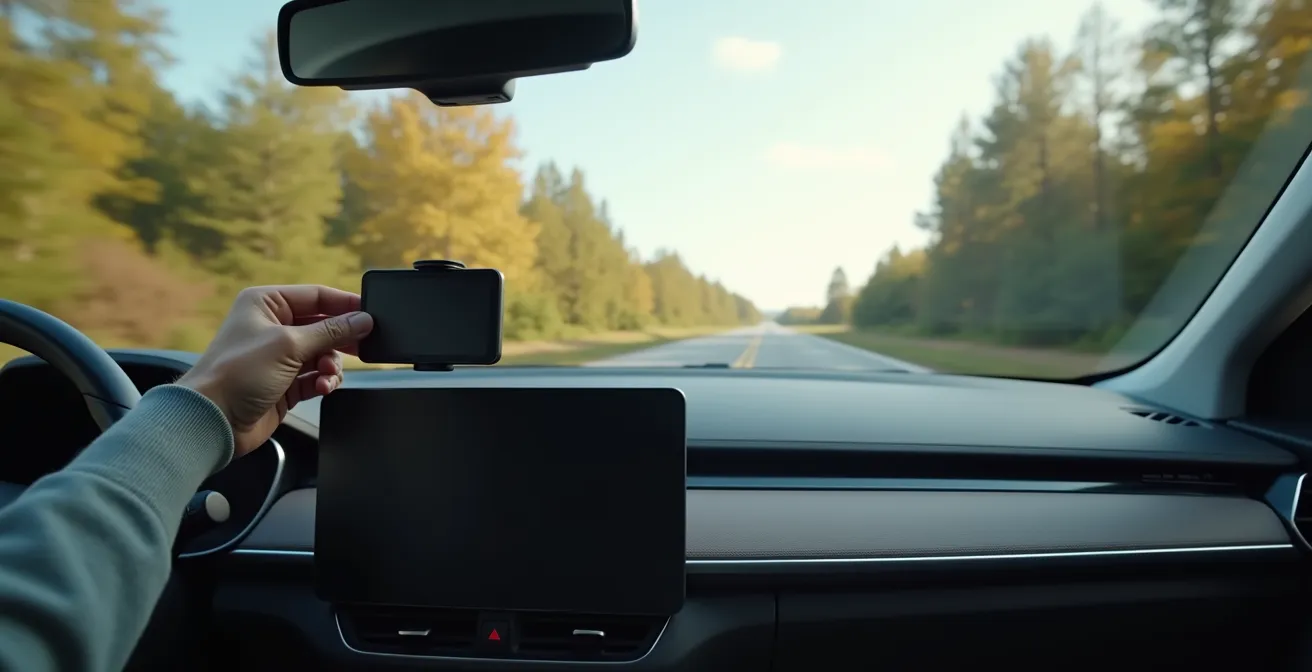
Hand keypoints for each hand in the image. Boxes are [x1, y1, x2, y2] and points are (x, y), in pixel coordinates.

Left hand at [178, 285, 373, 457]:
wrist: (213, 420)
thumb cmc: (237, 374)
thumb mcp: (289, 345)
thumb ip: (331, 331)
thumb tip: (363, 320)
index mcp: (266, 303)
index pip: (316, 296)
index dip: (345, 305)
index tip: (371, 314)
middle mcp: (273, 326)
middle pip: (323, 326)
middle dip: (341, 340)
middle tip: (364, 347)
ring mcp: (279, 356)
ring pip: (323, 354)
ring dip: (331, 365)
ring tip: (326, 375)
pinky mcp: (284, 383)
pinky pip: (316, 376)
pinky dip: (323, 381)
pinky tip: (321, 387)